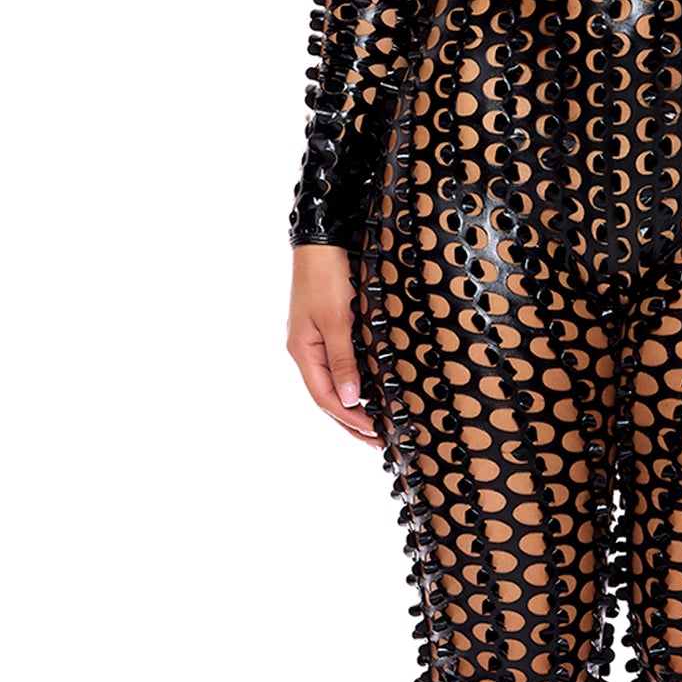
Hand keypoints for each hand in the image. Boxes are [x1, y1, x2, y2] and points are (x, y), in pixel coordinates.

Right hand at [286, 244, 381, 446]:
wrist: (323, 240)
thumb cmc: (327, 276)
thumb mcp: (337, 320)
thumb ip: (344, 361)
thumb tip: (351, 399)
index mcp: (303, 351)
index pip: (325, 397)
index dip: (350, 418)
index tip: (376, 432)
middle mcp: (306, 350)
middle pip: (327, 396)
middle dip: (351, 421)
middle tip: (378, 441)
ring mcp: (314, 340)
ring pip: (333, 383)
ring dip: (353, 406)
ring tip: (375, 425)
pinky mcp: (326, 329)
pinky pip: (338, 366)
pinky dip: (353, 384)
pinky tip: (368, 392)